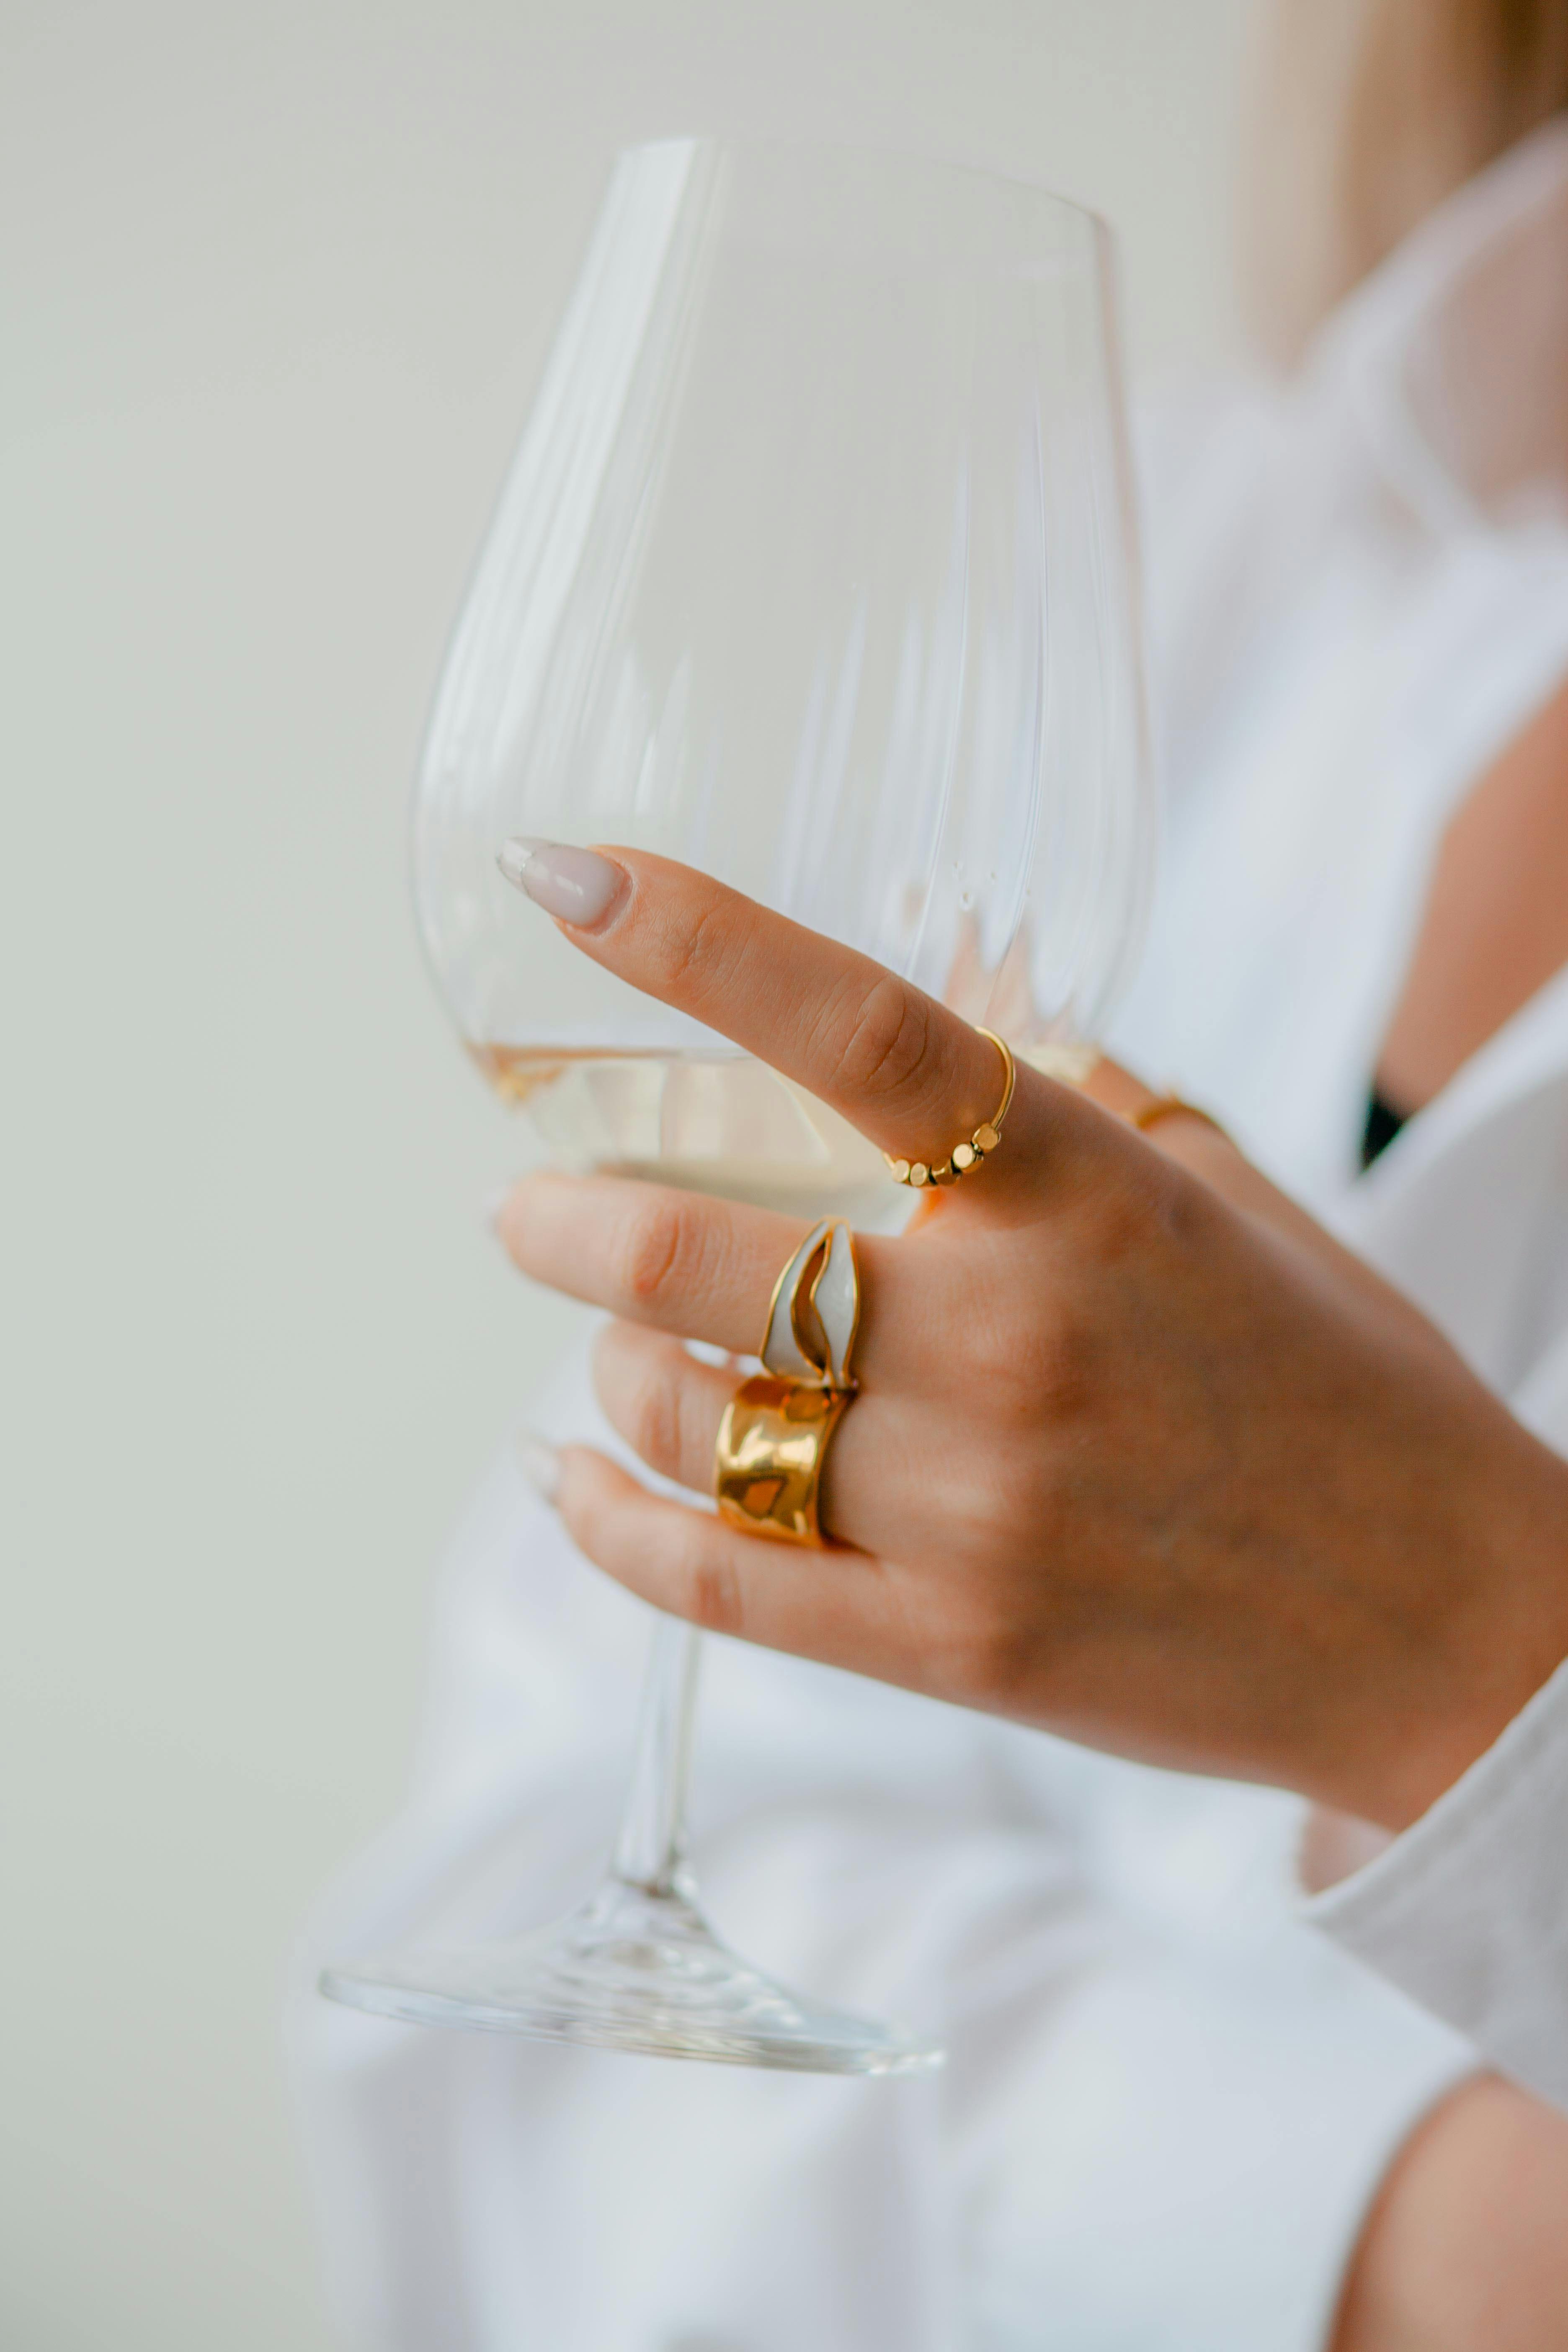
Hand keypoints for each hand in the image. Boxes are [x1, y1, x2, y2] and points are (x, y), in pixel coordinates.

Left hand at [494, 842, 1567, 1829]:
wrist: (1446, 1629)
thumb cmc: (1338, 1389)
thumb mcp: (1228, 1203)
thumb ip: (1075, 1110)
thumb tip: (942, 1013)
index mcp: (1094, 1194)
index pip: (861, 1028)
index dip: (694, 938)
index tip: (565, 872)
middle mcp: (1019, 1340)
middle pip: (702, 1257)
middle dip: (567, 1221)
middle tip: (528, 1206)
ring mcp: (977, 1508)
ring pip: (687, 1420)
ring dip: (607, 1369)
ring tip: (610, 1349)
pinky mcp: (952, 1648)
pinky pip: (711, 1582)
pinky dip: (605, 1522)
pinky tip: (567, 1480)